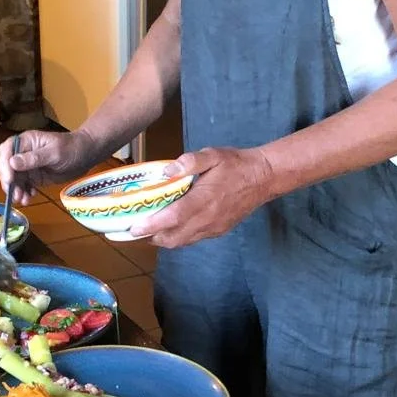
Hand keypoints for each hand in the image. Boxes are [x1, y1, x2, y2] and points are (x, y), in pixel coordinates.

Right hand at [0, 129, 97, 203]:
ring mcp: (27, 166)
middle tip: (14, 194)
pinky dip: (23, 193)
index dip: (4, 165)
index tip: (9, 180)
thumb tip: (12, 162)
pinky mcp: (33, 177)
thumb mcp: (54, 152)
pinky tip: (29, 198)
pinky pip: (23, 186)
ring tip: (22, 200)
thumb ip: (34, 158)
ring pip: (14, 179)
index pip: (6, 151)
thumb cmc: (71, 148)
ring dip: (15, 190)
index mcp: (26, 141)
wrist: (85, 155)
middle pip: (6, 166)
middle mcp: (23, 153)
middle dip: (8, 181)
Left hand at [130, 146, 273, 246]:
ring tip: (149, 230)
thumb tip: (167, 171)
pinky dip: (178, 237)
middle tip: (135, 228)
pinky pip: (193, 240)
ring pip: (182, 242)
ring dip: (164, 239)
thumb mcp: (212, 155)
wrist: (263, 178)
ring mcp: (214, 228)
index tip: (133, 227)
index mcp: (205, 200)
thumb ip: (189, 161)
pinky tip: (171, 227)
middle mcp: (208, 219)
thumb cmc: (236, 164)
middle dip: (152, 237)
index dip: (152, 225)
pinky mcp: (218, 231)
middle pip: (174, 238)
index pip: (173, 218)